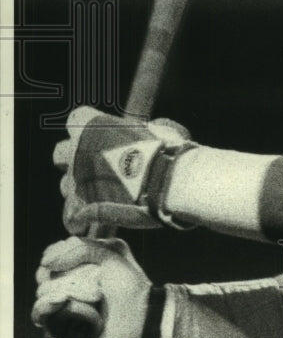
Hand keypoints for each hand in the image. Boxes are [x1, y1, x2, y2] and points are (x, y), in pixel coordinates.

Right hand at [32, 237, 151, 337]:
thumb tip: (46, 262)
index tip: (62, 258)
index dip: (54, 254)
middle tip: (72, 278)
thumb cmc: (129, 284)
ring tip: (71, 294)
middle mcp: (69, 286)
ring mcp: (63, 308)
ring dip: (52, 289)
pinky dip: (43, 306)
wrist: (140, 317)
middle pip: (43, 274)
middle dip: (52, 273)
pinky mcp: (60, 329)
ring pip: (40, 292)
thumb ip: (80, 247)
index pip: (52, 256)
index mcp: (81, 267)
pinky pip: (38, 315)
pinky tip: (61, 301)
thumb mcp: (111, 253)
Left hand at [55, 106, 196, 233]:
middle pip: (60, 153)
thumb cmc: (166, 151)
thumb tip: (151, 131)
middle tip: (97, 166)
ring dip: (80, 189)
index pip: (76, 118)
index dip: (87, 128)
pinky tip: (94, 220)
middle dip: (74, 159)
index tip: (103, 135)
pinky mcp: (81, 207)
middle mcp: (78, 150)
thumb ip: (145, 130)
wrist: (168, 182)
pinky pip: (71, 214)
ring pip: (65, 185)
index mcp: (93, 126)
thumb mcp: (159, 129)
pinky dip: (80, 218)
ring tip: (104, 196)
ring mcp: (77, 179)